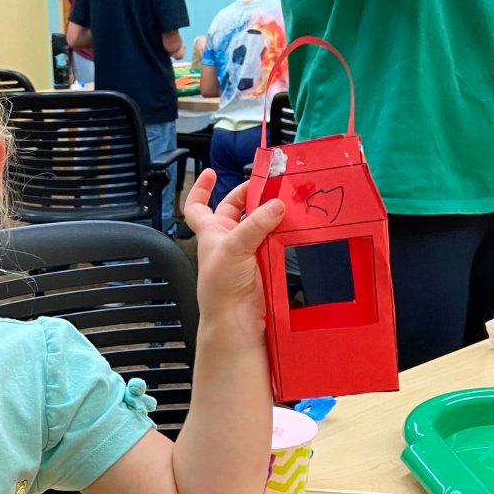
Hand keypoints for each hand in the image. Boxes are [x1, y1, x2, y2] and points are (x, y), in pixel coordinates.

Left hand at [183, 170, 284, 342]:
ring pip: (261, 223)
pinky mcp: (265, 262)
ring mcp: (247, 251)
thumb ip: (254, 224)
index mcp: (210, 233)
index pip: (197, 206)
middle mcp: (227, 240)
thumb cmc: (220, 290)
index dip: (201, 189)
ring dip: (273, 213)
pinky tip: (296, 225)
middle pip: (238, 209)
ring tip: (288, 201)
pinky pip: (276, 240)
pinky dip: (286, 232)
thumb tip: (275, 205)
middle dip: (252, 195)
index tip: (211, 173)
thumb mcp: (232, 248)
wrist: (236, 320)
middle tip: (271, 185)